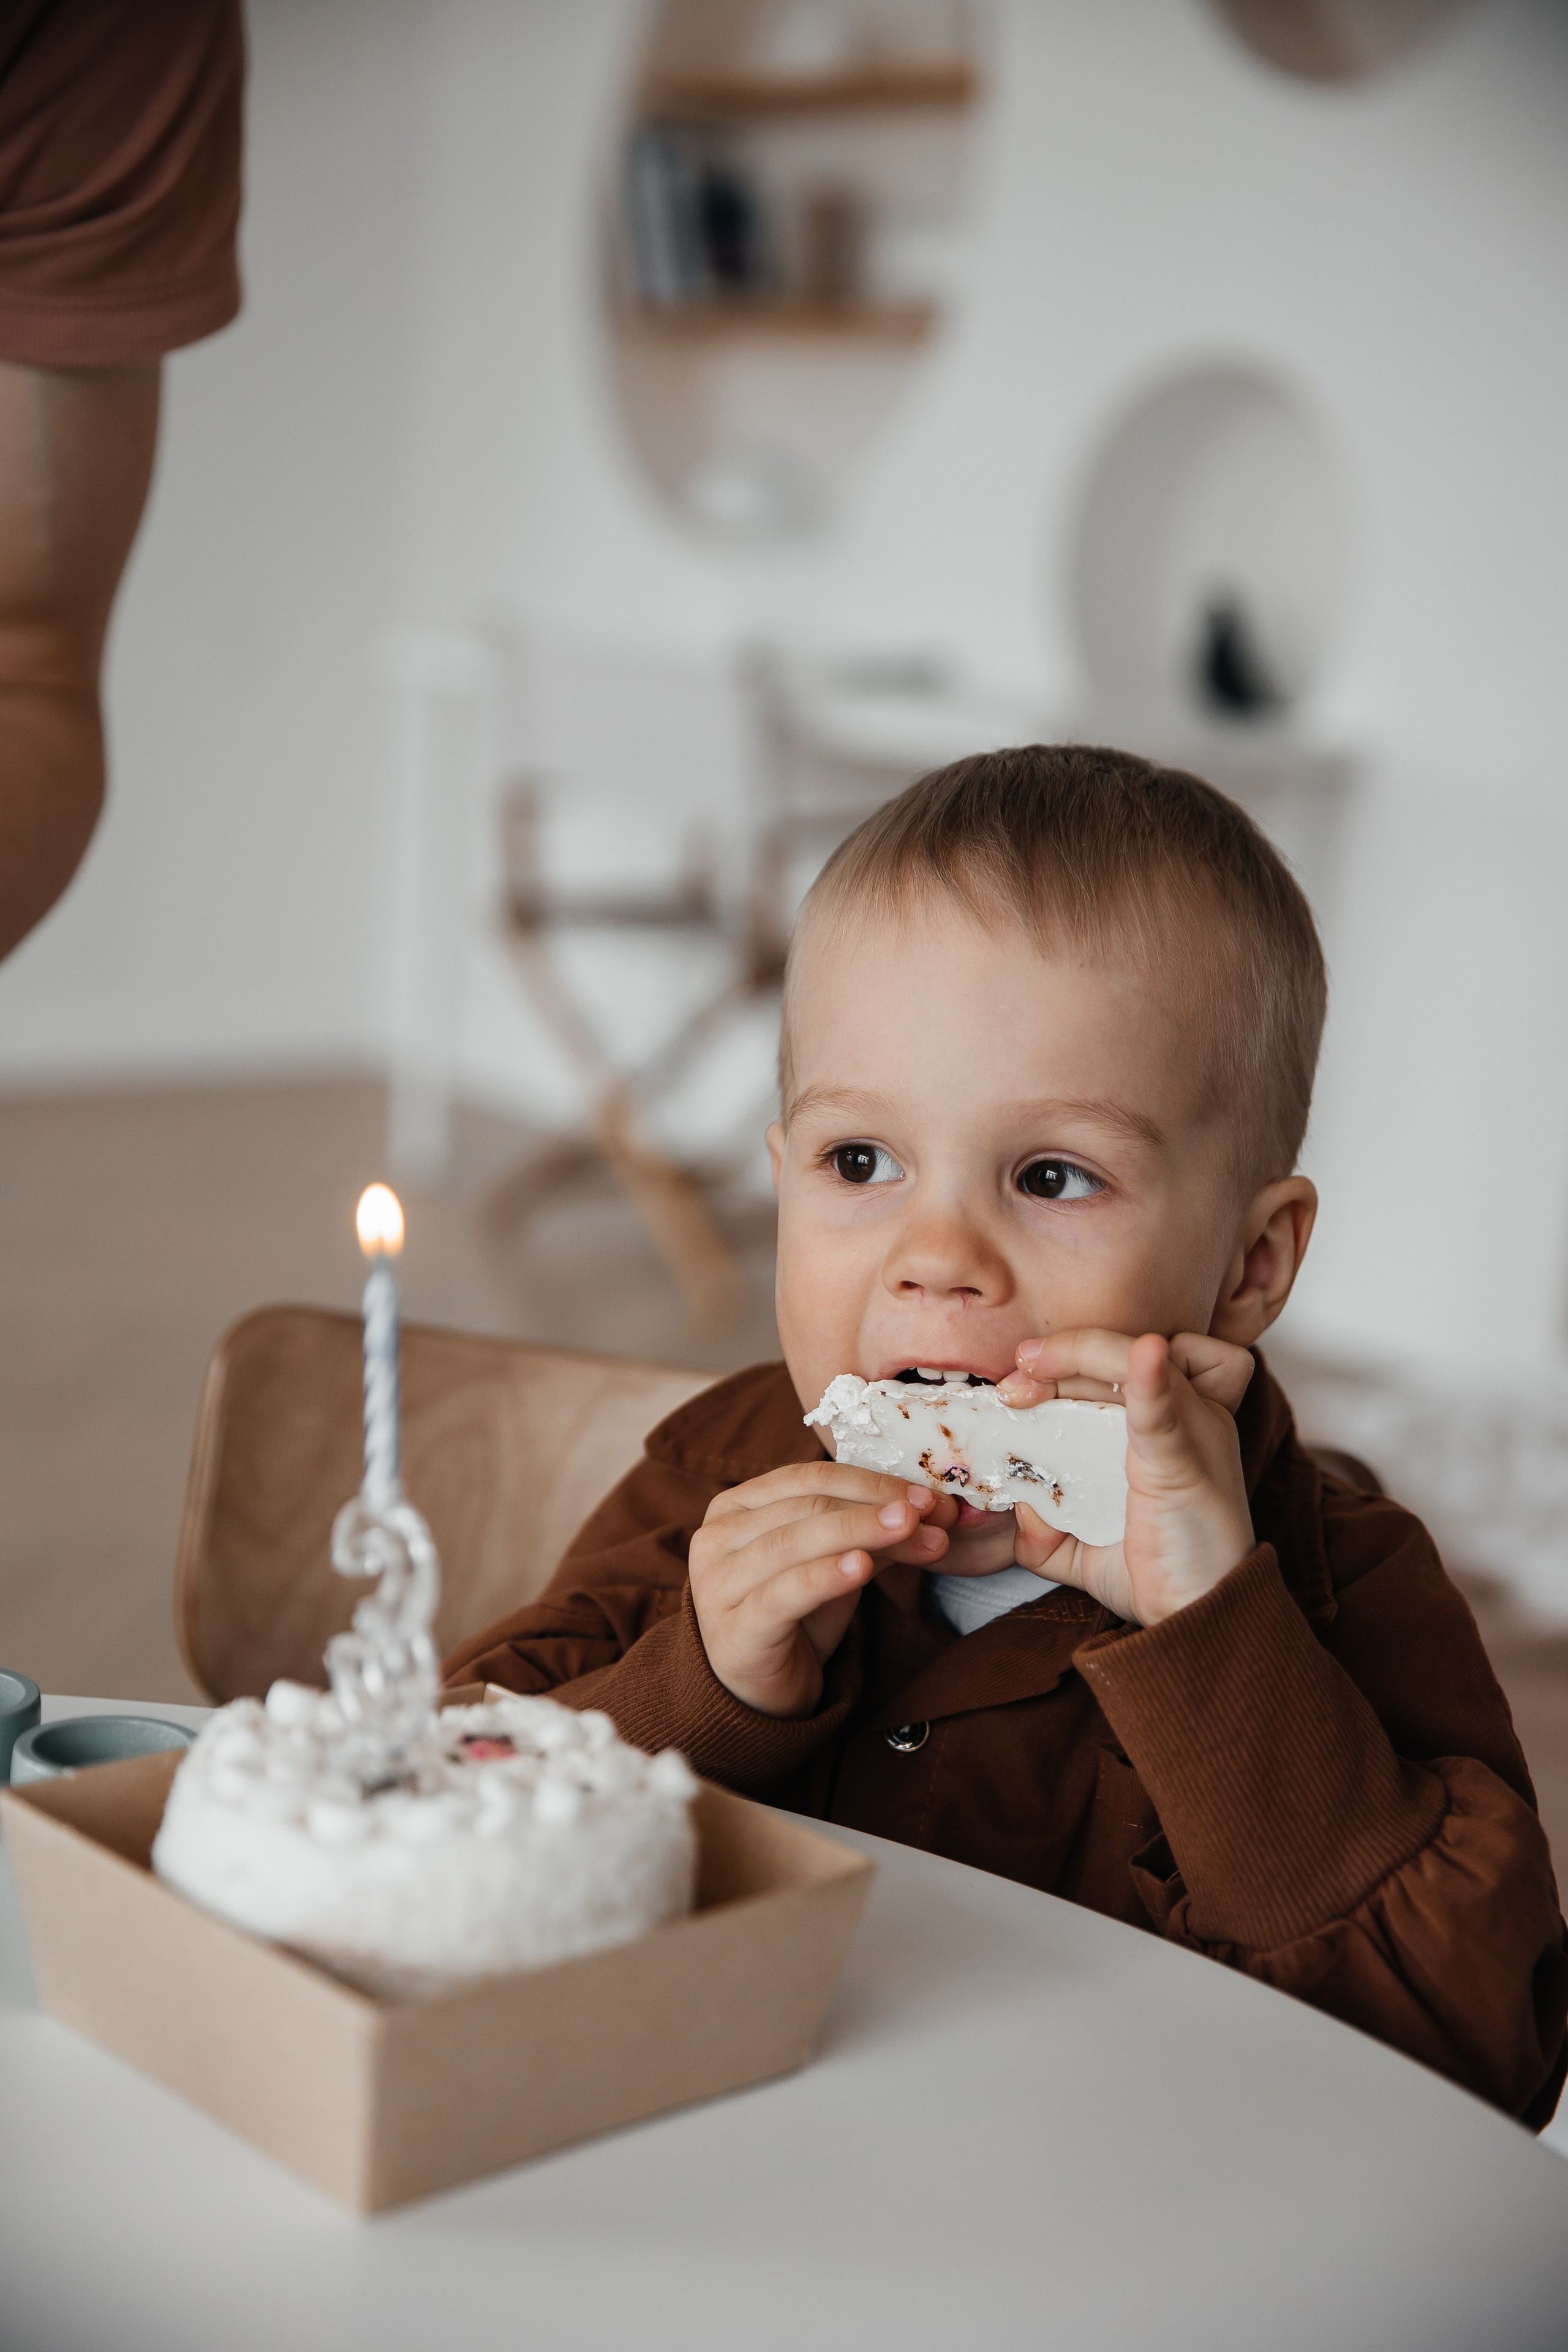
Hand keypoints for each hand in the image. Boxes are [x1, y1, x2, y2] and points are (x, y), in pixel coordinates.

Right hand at [689, 1463, 955, 1716]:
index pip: (809, 1478)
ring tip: (913, 1532)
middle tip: (933, 1515)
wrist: (760, 1694)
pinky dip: (825, 1575)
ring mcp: (717, 1584)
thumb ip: (870, 1537)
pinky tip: (861, 1567)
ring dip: (862, 1532)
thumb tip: (931, 1510)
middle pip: (807, 1507)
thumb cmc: (794, 1619)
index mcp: (736, 1506)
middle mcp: (716, 1537)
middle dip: (876, 1508)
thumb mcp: (835, 1567)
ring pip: (794, 1542)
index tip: (929, 1497)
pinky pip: (784, 1593)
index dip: (872, 1482)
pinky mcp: (733, 1630)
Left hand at [996, 1330, 1254, 1626]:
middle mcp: (1191, 1416)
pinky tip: (1147, 1354)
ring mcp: (1194, 1433)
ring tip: (1032, 1369)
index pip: (1135, 1356)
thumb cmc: (1159, 1574)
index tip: (1022, 1383)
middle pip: (1125, 1351)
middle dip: (1063, 1354)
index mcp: (1173, 1424)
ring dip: (1081, 1354)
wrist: (1205, 1621)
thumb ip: (1045, 1528)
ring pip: (1140, 1358)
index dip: (1078, 1354)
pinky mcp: (1184, 1462)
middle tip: (1015, 1383)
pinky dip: (1151, 1378)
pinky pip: (1167, 1408)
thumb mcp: (1085, 1550)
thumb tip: (1019, 1505)